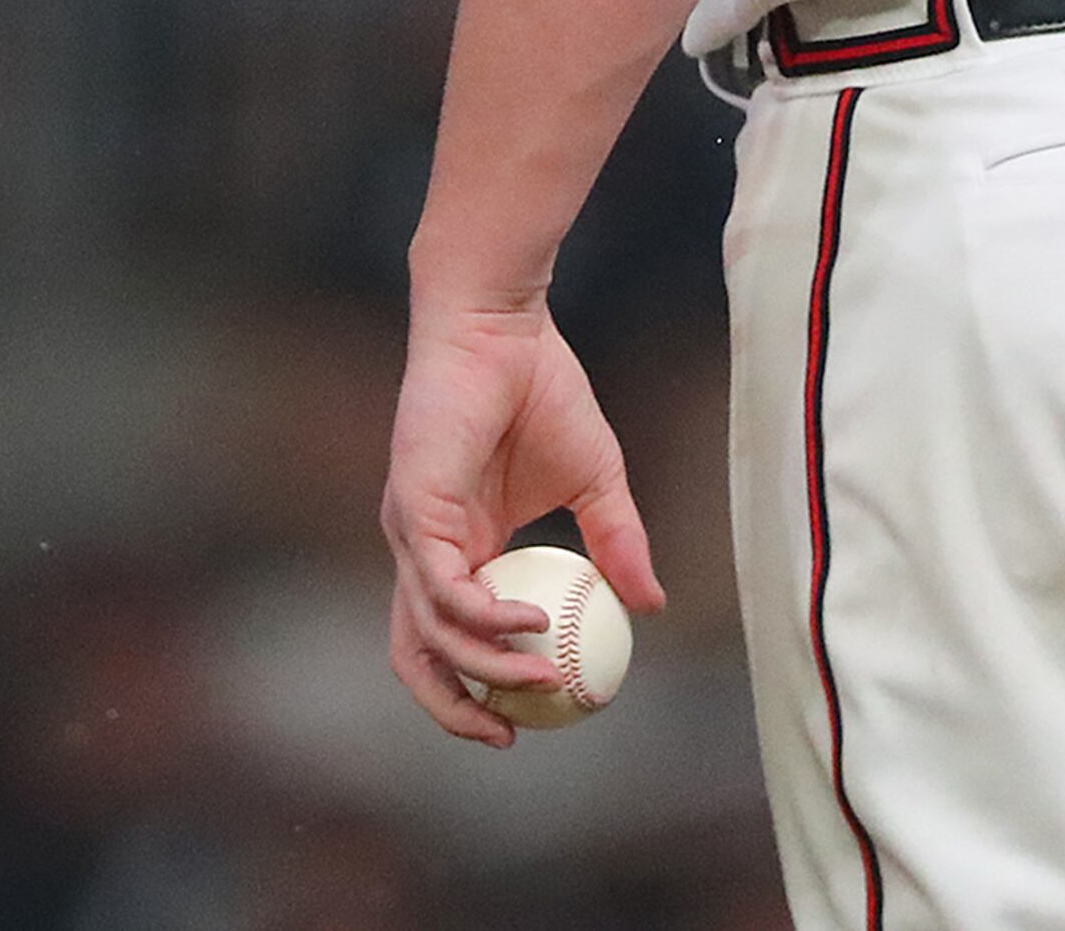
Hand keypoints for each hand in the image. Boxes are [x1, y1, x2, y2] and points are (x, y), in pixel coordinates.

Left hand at [381, 295, 665, 746]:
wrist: (506, 326)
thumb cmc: (542, 391)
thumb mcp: (596, 480)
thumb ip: (617, 542)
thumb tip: (651, 605)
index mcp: (458, 546)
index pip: (445, 639)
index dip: (473, 691)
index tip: (526, 723)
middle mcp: (424, 547)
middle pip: (416, 655)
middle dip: (453, 708)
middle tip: (510, 736)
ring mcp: (413, 530)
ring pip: (431, 631)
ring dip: (487, 668)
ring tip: (547, 675)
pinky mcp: (413, 506)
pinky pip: (443, 586)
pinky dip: (484, 618)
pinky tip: (533, 622)